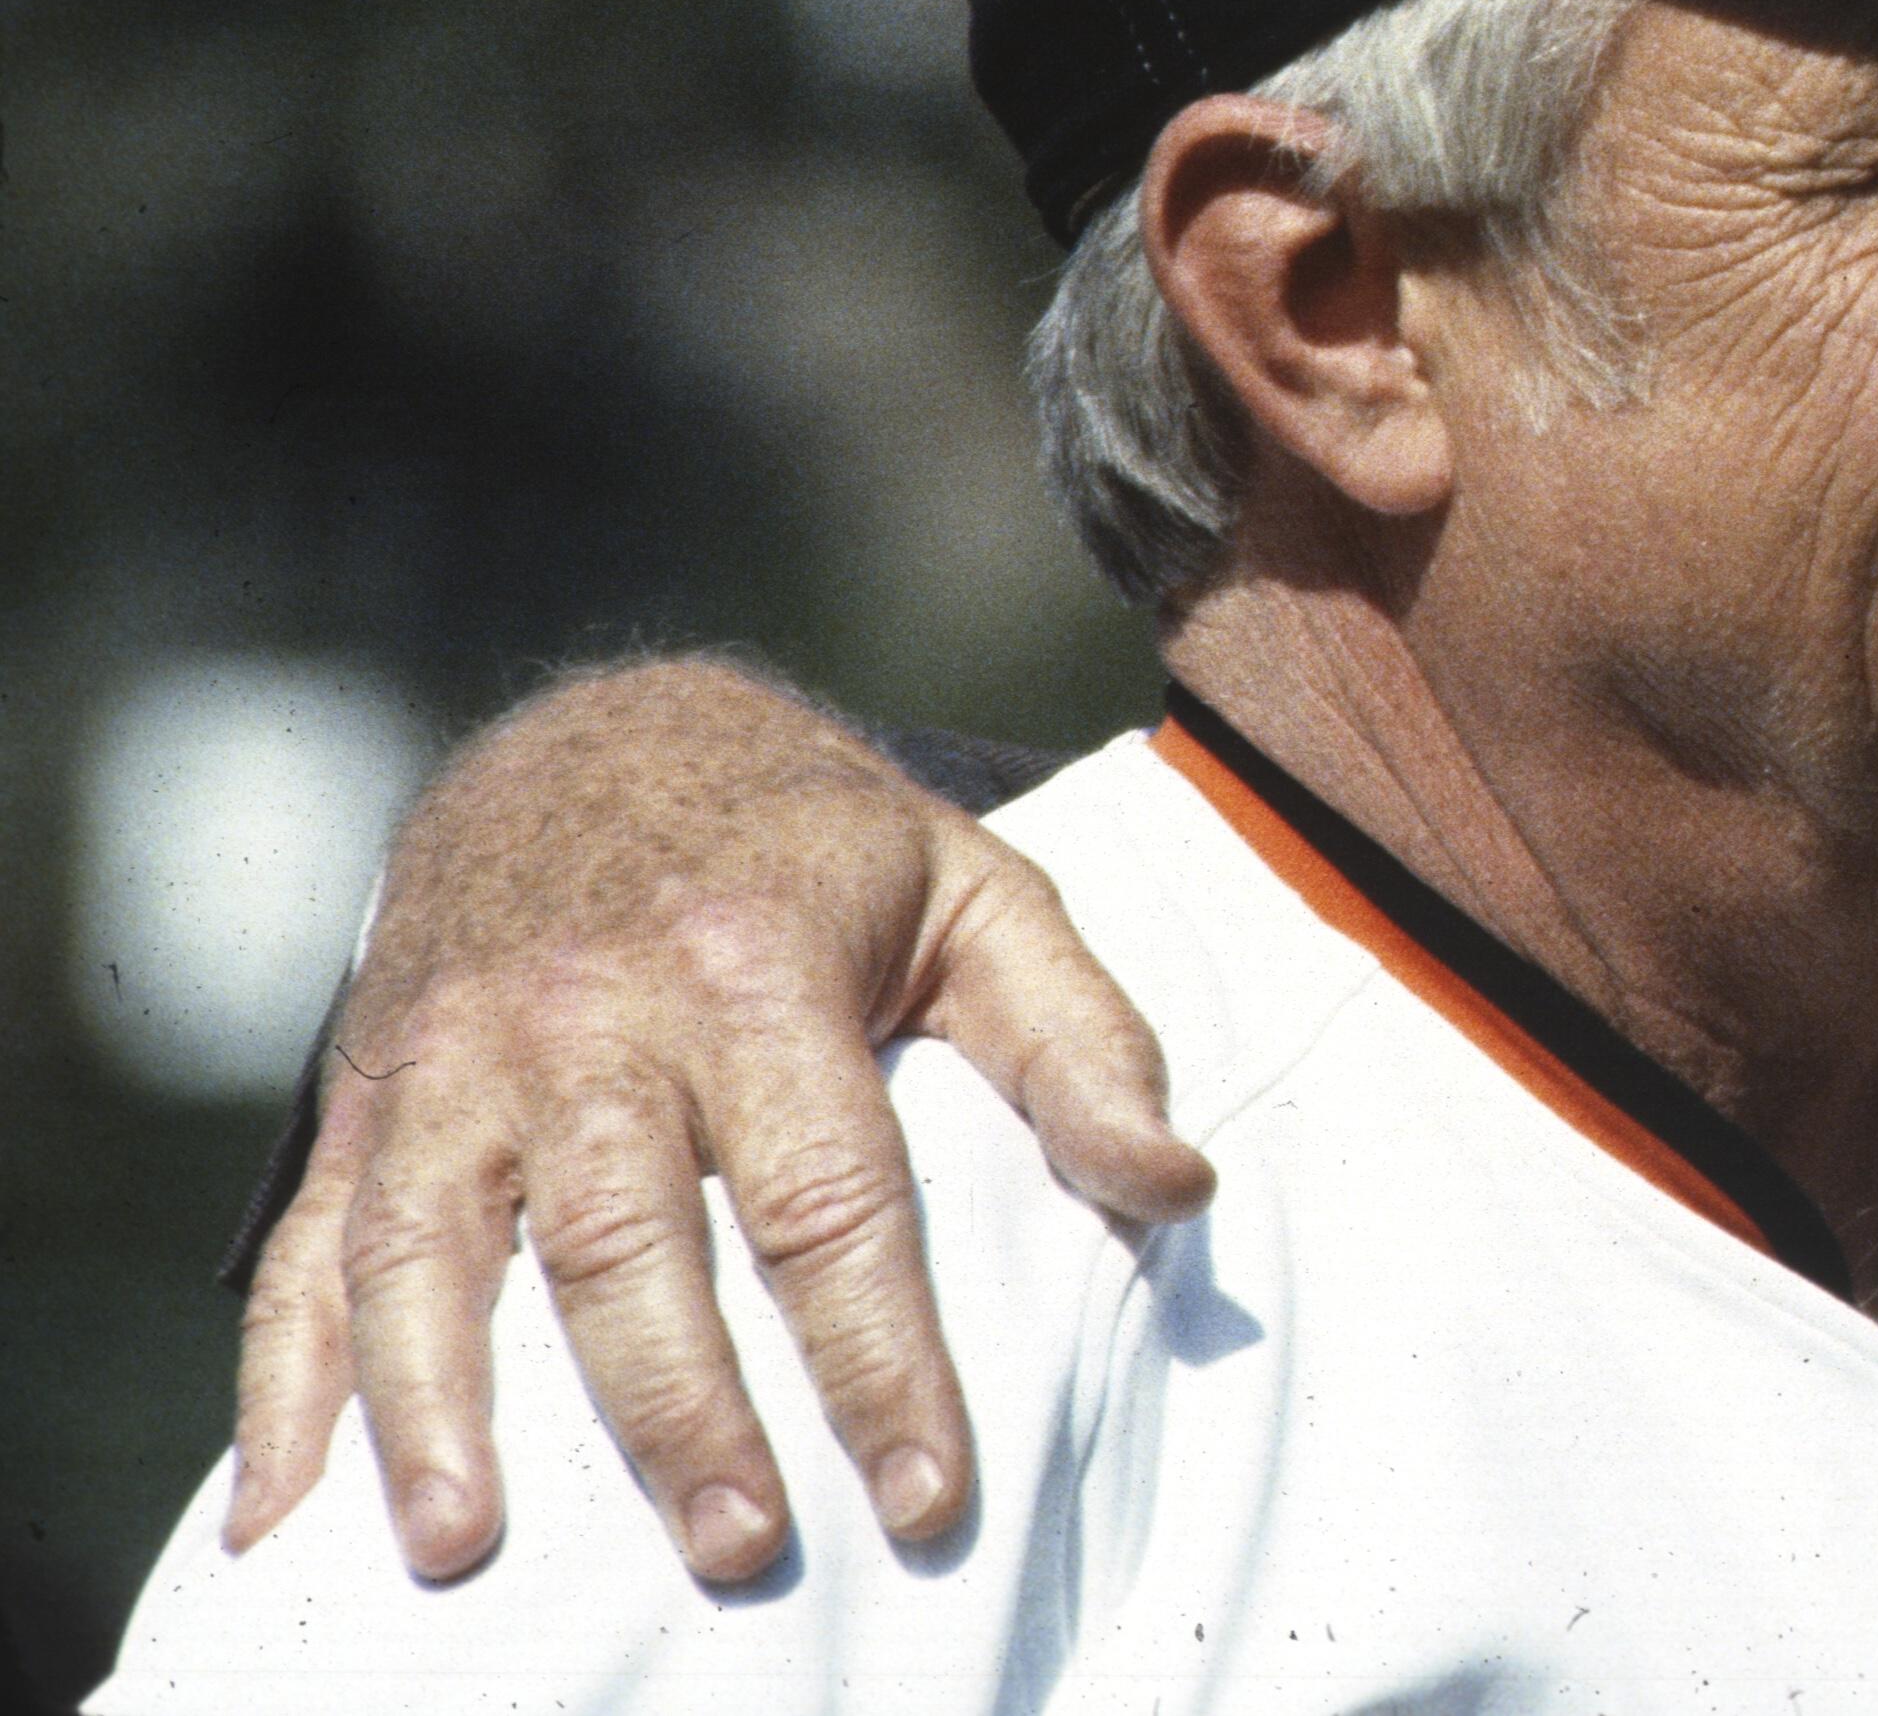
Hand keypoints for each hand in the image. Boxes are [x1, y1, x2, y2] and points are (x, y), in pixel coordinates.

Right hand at [225, 660, 1211, 1585]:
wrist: (595, 742)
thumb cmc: (815, 854)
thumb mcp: (981, 898)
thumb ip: (1083, 1044)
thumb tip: (1176, 1188)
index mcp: (754, 966)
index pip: (831, 1194)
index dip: (882, 1356)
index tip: (926, 1496)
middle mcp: (585, 1014)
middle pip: (630, 1238)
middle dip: (683, 1410)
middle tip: (740, 1551)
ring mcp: (454, 1058)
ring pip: (432, 1249)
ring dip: (441, 1410)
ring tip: (466, 1552)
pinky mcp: (366, 1100)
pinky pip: (309, 1251)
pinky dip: (284, 1390)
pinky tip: (288, 1523)